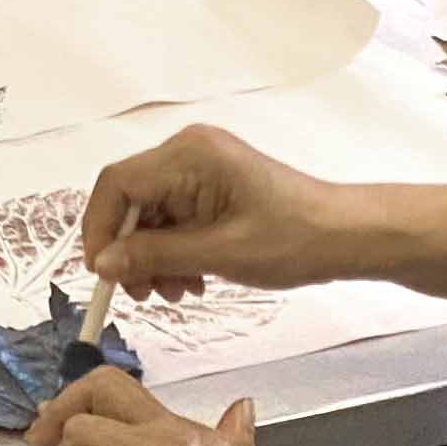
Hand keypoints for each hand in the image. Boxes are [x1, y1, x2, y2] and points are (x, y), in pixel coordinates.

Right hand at [84, 125, 360, 299]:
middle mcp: (188, 152)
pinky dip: (173, 250)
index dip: (99, 229)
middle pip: (131, 200)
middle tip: (143, 293)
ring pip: (150, 213)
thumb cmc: (295, 238)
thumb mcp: (219, 254)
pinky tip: (191, 279)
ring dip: (153, 256)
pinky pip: (172, 216)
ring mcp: (200, 167)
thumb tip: (103, 263)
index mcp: (189, 155)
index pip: (117, 184)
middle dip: (130, 249)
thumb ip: (155, 256)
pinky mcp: (211, 186)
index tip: (102, 273)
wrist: (346, 237)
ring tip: (178, 291)